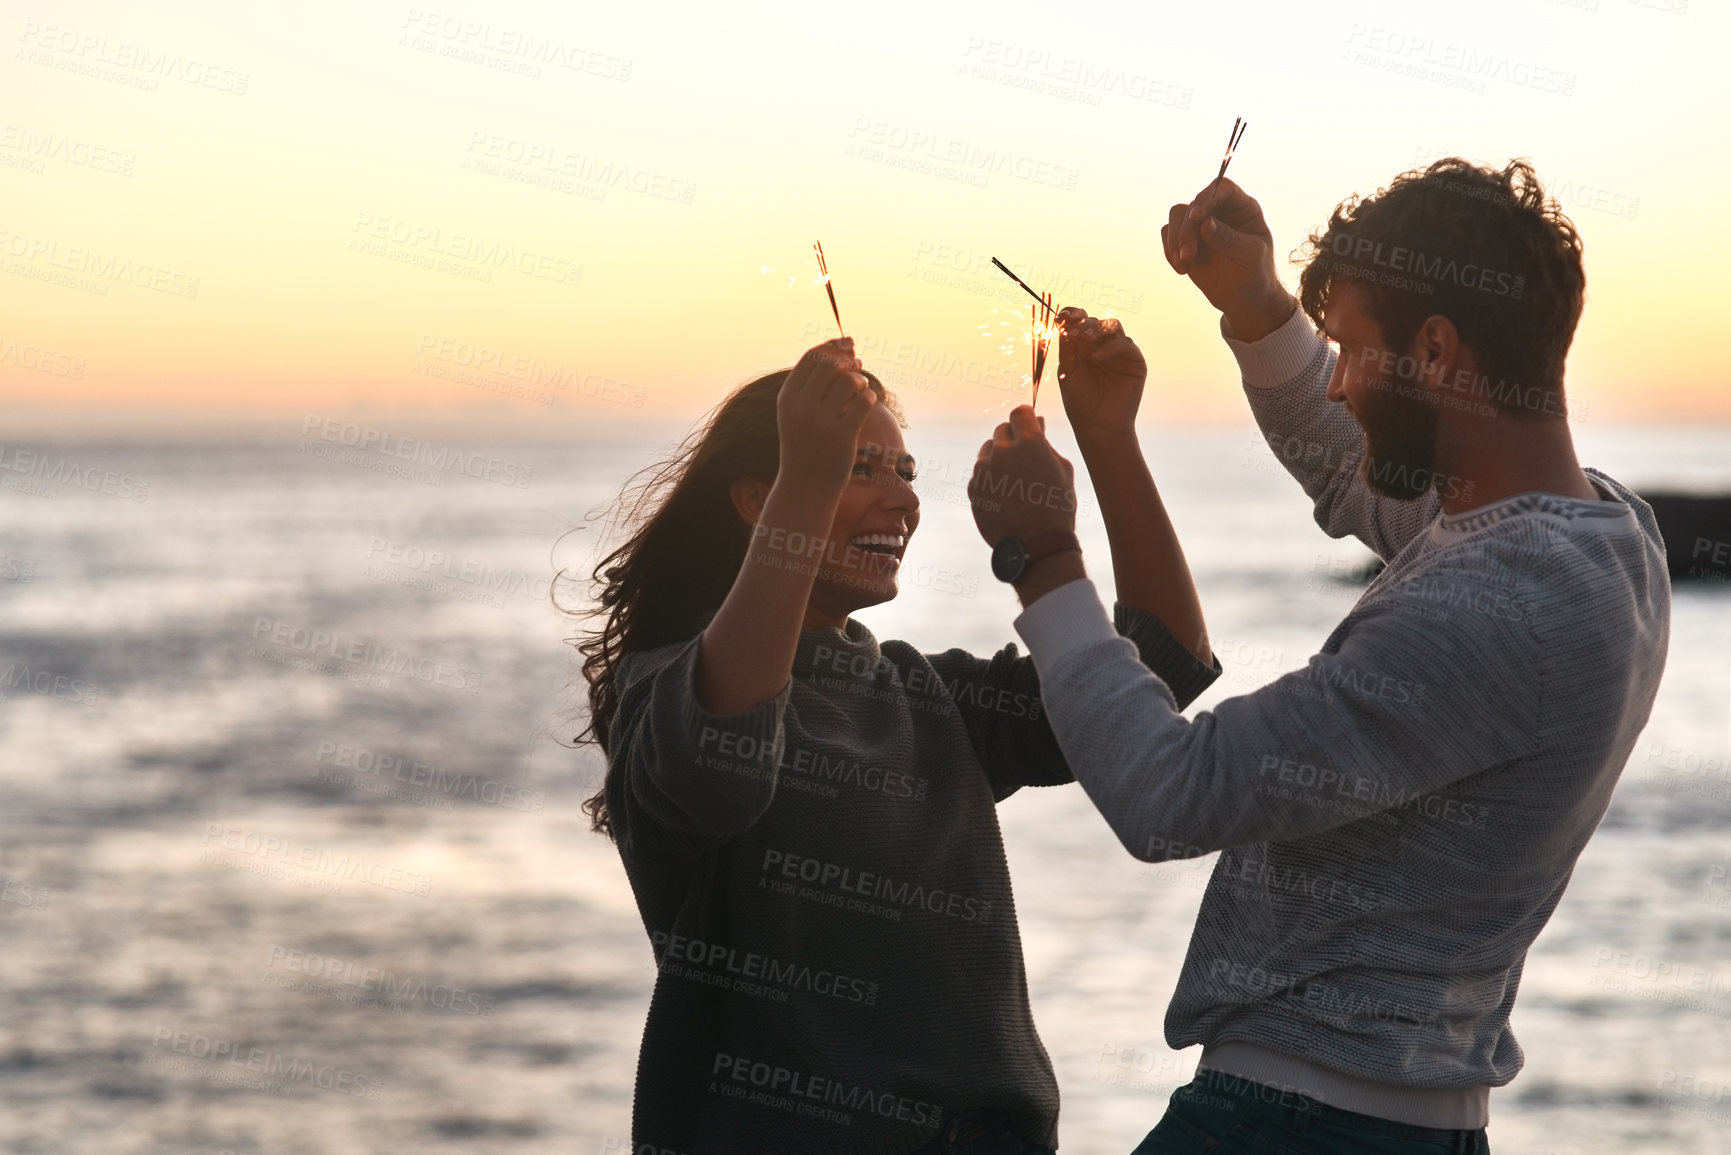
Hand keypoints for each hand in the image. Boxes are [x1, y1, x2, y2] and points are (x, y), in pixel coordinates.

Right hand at [776, 338, 876, 495]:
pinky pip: (863, 401)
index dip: (832, 346)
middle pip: (830, 364)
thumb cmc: (805, 445)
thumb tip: (843, 350)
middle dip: (847, 359)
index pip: (811, 358)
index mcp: (787, 398)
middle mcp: (801, 407)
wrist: (805, 486)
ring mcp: (821, 422)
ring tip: (860, 388)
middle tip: (857, 363)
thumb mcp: (797, 413)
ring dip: (860, 379)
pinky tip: (866, 401)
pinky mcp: (842, 436)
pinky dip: (869, 396)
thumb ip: (812, 384)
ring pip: (849, 381)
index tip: (847, 343)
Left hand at [968, 406, 1076, 549]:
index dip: (1026, 418)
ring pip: (988, 450)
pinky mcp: (973, 488)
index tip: (1030, 427)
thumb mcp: (1062, 470)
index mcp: (1029, 442)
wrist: (1036, 545)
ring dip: (999, 457)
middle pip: (1002, 429)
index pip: (1019, 412)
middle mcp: (1002, 451)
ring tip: (1016, 480)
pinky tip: (1006, 495)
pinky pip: (981, 473)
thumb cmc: (1057, 507)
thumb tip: (1037, 423)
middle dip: (1013, 438)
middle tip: (1026, 458)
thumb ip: (1046, 443)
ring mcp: (984, 470)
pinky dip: (990, 477)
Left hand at [1055, 308, 1145, 443]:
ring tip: (1084, 340)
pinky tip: (1097, 357)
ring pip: (1112, 326)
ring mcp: (1119, 353)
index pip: (1080, 322)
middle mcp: (1102, 346)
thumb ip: (1067, 346)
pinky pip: (1126, 344)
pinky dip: (1110, 347)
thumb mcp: (1067, 370)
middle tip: (1073, 334)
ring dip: (1097, 329)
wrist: (1098, 426)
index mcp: (1083, 347)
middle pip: (1096, 321)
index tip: (1062, 315)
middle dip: (1083, 323)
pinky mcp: (1135, 362)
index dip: (1072, 314)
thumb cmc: (1079, 402)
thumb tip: (1062, 319)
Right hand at [1161, 178, 1294, 342]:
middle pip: (1193, 204)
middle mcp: (1220, 211)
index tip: (1196, 217)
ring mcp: (1201, 225)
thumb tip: (1205, 224)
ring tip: (1183, 265)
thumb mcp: (1250, 256)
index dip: (1207, 198)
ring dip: (1175, 240)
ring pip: (1176, 216)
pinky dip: (1169, 251)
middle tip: (1187, 256)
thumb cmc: (1256, 274)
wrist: (1245, 299)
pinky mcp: (1186, 241)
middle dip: (1186, 230)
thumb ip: (1229, 239)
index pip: (1222, 189)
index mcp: (1242, 208)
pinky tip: (1181, 269)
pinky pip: (1167, 235)